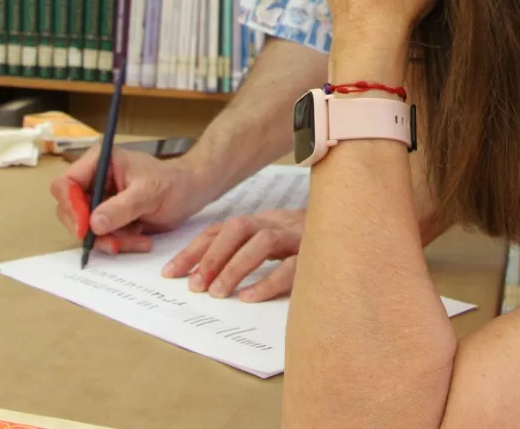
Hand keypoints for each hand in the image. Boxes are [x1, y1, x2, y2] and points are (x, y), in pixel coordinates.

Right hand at [50, 145, 203, 253]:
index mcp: (99, 162)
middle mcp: (95, 180)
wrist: (191, 192)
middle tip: (115, 243)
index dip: (70, 206)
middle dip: (92, 231)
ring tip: (139, 240)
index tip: (85, 228)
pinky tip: (141, 239)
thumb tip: (93, 223)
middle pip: (70, 210)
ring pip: (87, 228)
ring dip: (111, 240)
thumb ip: (121, 207)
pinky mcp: (109, 217)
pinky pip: (102, 236)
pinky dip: (120, 242)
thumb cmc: (174, 182)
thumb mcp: (149, 193)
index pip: (66, 183)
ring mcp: (100, 199)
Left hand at [161, 209, 304, 301]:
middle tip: (194, 285)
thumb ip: (243, 249)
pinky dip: (269, 281)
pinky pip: (293, 266)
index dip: (194, 249)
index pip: (221, 230)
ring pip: (263, 243)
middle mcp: (276, 223)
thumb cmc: (303, 242)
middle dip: (212, 256)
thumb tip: (202, 274)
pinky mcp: (315, 253)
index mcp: (260, 221)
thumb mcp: (271, 240)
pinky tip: (251, 298)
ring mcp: (297, 236)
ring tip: (217, 293)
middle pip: (238, 229)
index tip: (170, 274)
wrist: (349, 226)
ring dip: (235, 266)